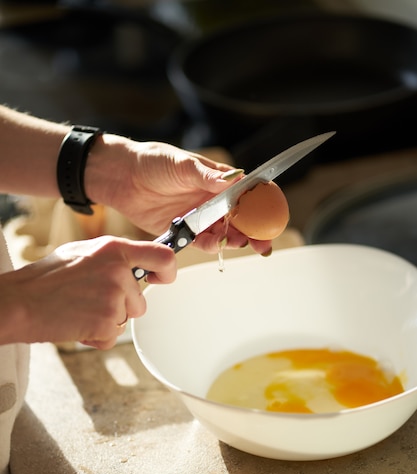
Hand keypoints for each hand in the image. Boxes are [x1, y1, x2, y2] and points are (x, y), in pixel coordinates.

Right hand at [0, 236, 175, 349]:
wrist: (19, 302)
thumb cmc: (45, 279)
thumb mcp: (82, 252)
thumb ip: (112, 256)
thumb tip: (134, 263)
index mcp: (115, 249)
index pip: (164, 256)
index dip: (168, 271)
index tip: (161, 278)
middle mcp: (119, 271)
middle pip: (140, 300)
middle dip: (121, 306)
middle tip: (91, 300)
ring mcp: (114, 297)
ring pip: (126, 318)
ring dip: (107, 320)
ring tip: (80, 308)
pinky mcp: (107, 322)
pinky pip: (112, 337)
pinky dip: (96, 336)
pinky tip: (76, 322)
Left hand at [86, 138, 273, 255]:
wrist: (121, 176)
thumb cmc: (151, 161)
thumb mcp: (180, 164)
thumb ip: (207, 176)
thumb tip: (233, 180)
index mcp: (217, 179)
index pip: (248, 192)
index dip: (264, 204)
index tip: (274, 216)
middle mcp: (212, 199)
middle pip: (242, 218)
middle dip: (255, 231)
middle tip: (264, 243)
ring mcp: (199, 216)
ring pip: (225, 232)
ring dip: (235, 239)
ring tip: (241, 242)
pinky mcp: (184, 231)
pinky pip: (203, 242)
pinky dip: (211, 245)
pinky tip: (216, 244)